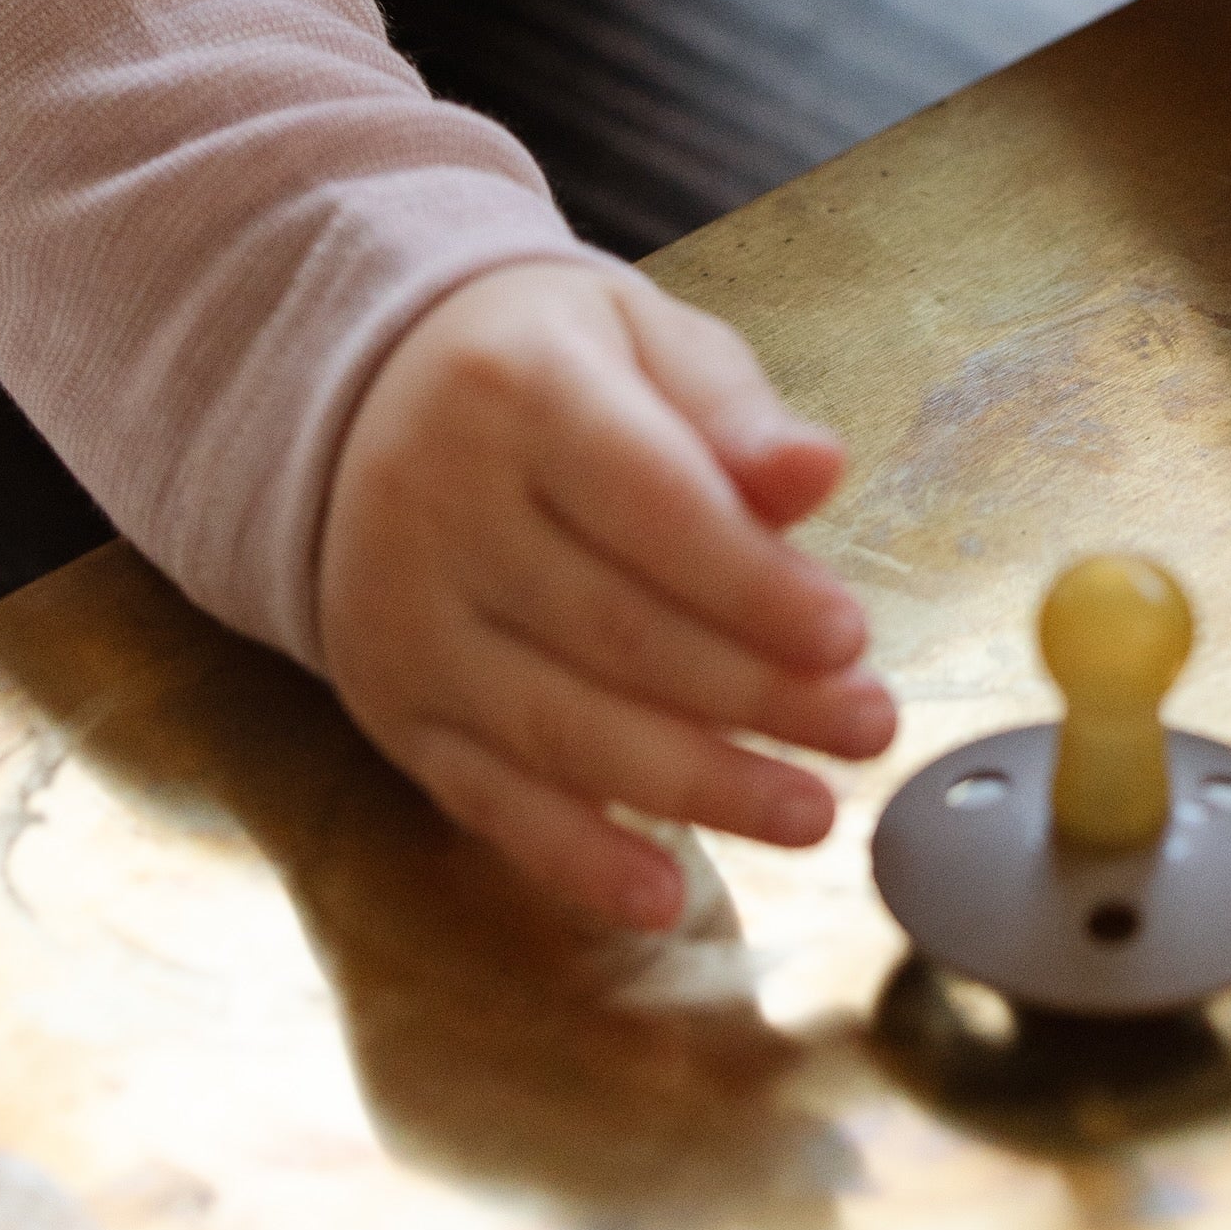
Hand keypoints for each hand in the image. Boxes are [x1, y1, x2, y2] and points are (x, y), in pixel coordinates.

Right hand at [319, 259, 896, 925]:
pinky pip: (489, 800)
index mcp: (519, 394)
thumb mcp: (640, 336)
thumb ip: (731, 410)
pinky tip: (664, 893)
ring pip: (562, 729)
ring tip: (808, 811)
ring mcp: (409, 624)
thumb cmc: (543, 366)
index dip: (753, 583)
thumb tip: (818, 472)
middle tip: (868, 728)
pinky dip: (577, 858)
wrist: (363, 399)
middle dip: (757, 696)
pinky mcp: (395, 710)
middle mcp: (443, 512)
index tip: (849, 636)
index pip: (650, 503)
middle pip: (617, 630)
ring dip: (697, 787)